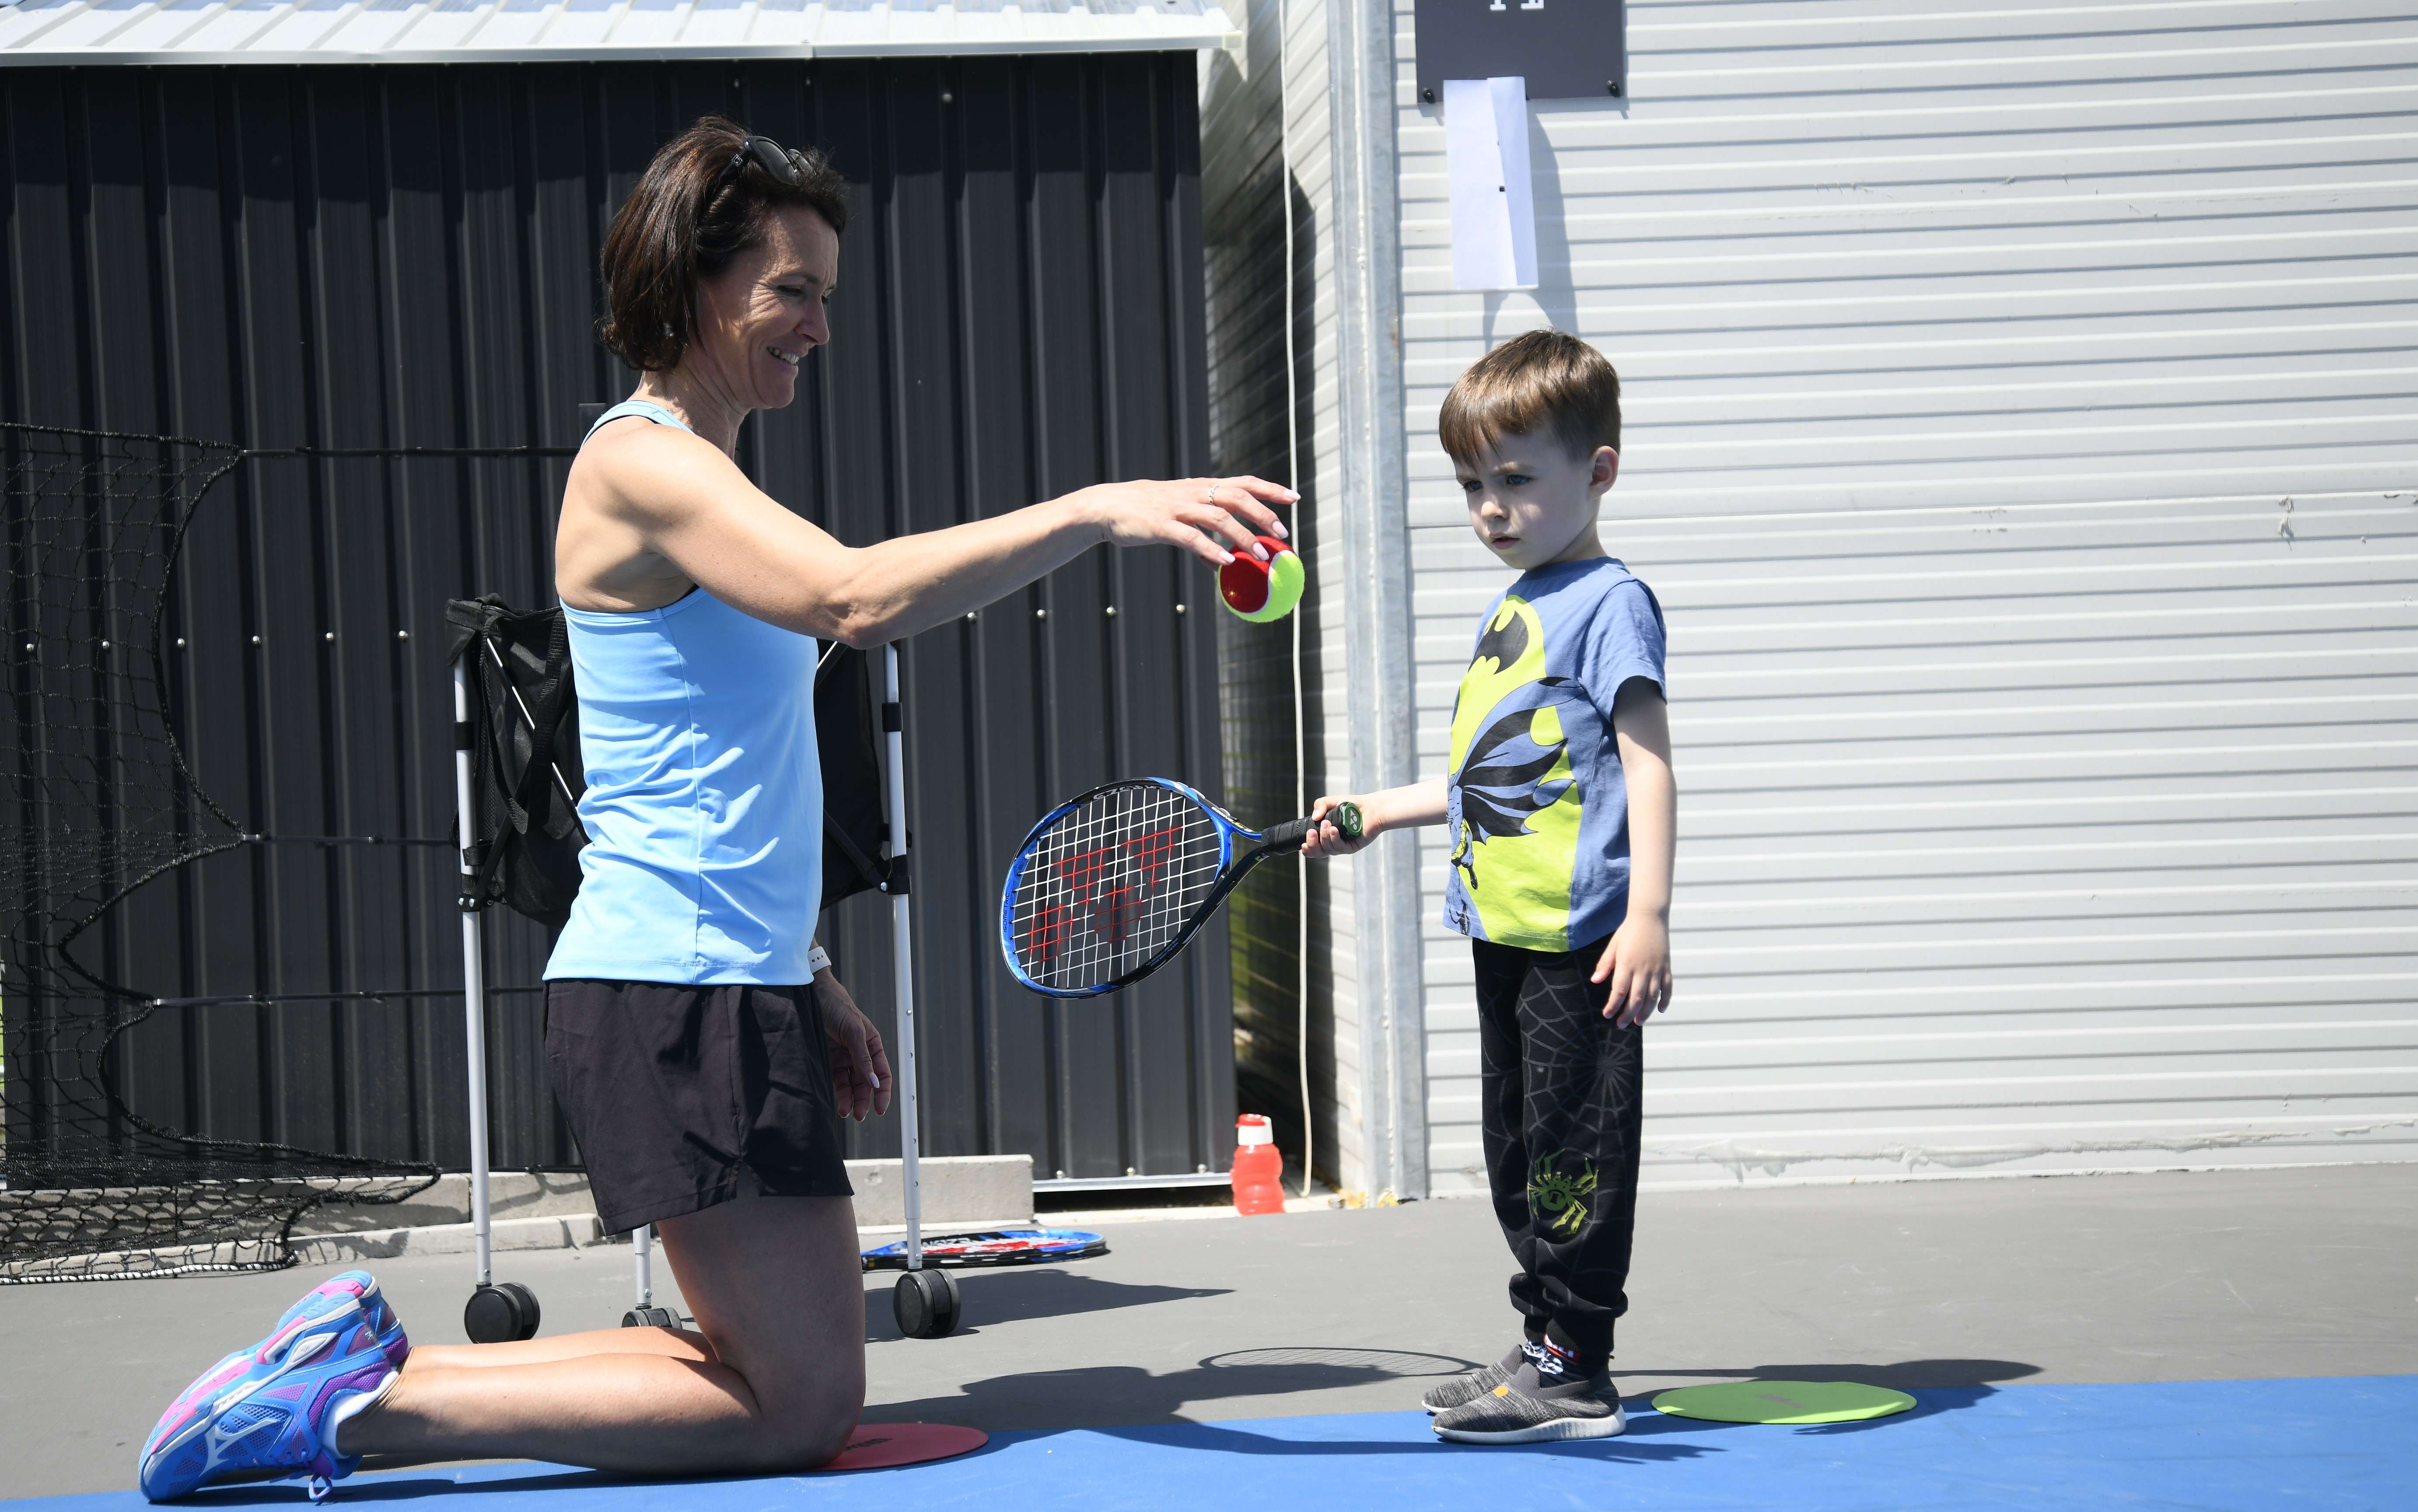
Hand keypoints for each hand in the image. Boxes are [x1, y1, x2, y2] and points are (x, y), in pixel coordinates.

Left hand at [812, 972, 893, 1120]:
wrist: (810, 997)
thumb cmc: (837, 1007)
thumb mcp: (854, 1031)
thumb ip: (863, 1058)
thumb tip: (874, 1083)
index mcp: (872, 1045)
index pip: (882, 1073)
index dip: (883, 1091)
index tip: (880, 1108)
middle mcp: (859, 1053)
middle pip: (866, 1082)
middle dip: (864, 1100)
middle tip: (860, 1115)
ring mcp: (843, 1057)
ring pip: (850, 1084)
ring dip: (850, 1099)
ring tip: (846, 1113)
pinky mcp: (827, 1060)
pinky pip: (835, 1080)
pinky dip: (837, 1093)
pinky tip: (837, 1103)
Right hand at [1075, 476, 1295, 567]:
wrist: (1106, 507)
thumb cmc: (1144, 513)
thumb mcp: (1177, 519)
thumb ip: (1203, 537)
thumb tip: (1225, 562)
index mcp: (1200, 487)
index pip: (1243, 482)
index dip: (1270, 489)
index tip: (1294, 498)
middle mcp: (1193, 493)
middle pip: (1237, 496)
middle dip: (1264, 513)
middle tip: (1283, 533)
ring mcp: (1177, 508)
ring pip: (1218, 517)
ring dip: (1243, 536)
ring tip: (1261, 555)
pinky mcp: (1162, 526)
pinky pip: (1191, 538)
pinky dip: (1211, 549)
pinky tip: (1226, 562)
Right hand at [1300, 795, 1375, 857]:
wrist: (1371, 807)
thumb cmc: (1352, 805)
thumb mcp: (1332, 801)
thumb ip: (1320, 805)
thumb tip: (1315, 817)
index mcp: (1326, 835)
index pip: (1314, 848)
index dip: (1307, 849)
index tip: (1303, 843)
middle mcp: (1334, 843)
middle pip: (1319, 853)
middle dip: (1312, 844)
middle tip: (1312, 832)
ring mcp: (1343, 846)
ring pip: (1329, 850)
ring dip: (1324, 837)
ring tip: (1327, 824)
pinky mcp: (1353, 846)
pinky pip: (1341, 848)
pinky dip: (1335, 839)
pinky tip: (1334, 830)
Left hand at [1593, 913, 1670, 1026]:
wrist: (1649, 917)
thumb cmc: (1628, 931)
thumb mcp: (1613, 946)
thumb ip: (1605, 964)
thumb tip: (1595, 981)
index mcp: (1626, 964)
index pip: (1619, 991)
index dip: (1613, 1005)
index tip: (1607, 1015)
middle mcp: (1643, 969)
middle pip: (1636, 998)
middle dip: (1628, 1014)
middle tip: (1621, 1024)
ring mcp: (1657, 969)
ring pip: (1652, 997)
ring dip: (1645, 1012)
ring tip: (1638, 1021)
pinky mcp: (1666, 967)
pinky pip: (1668, 988)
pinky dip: (1665, 1000)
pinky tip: (1659, 1010)